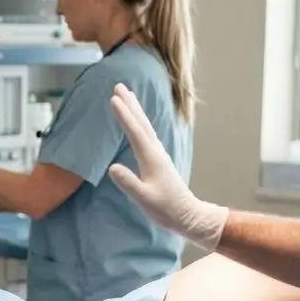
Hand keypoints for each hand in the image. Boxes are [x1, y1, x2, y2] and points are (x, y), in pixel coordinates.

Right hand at [106, 84, 228, 250]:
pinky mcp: (158, 160)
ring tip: (127, 96)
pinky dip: (139, 123)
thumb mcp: (144, 199)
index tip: (113, 98)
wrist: (187, 215)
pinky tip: (137, 122)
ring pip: (145, 126)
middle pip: (142, 123)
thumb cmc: (166, 209)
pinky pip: (146, 134)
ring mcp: (158, 155)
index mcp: (152, 158)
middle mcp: (156, 152)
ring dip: (135, 110)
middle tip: (118, 86)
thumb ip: (129, 183)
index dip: (124, 115)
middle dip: (130, 104)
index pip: (135, 132)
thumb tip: (112, 167)